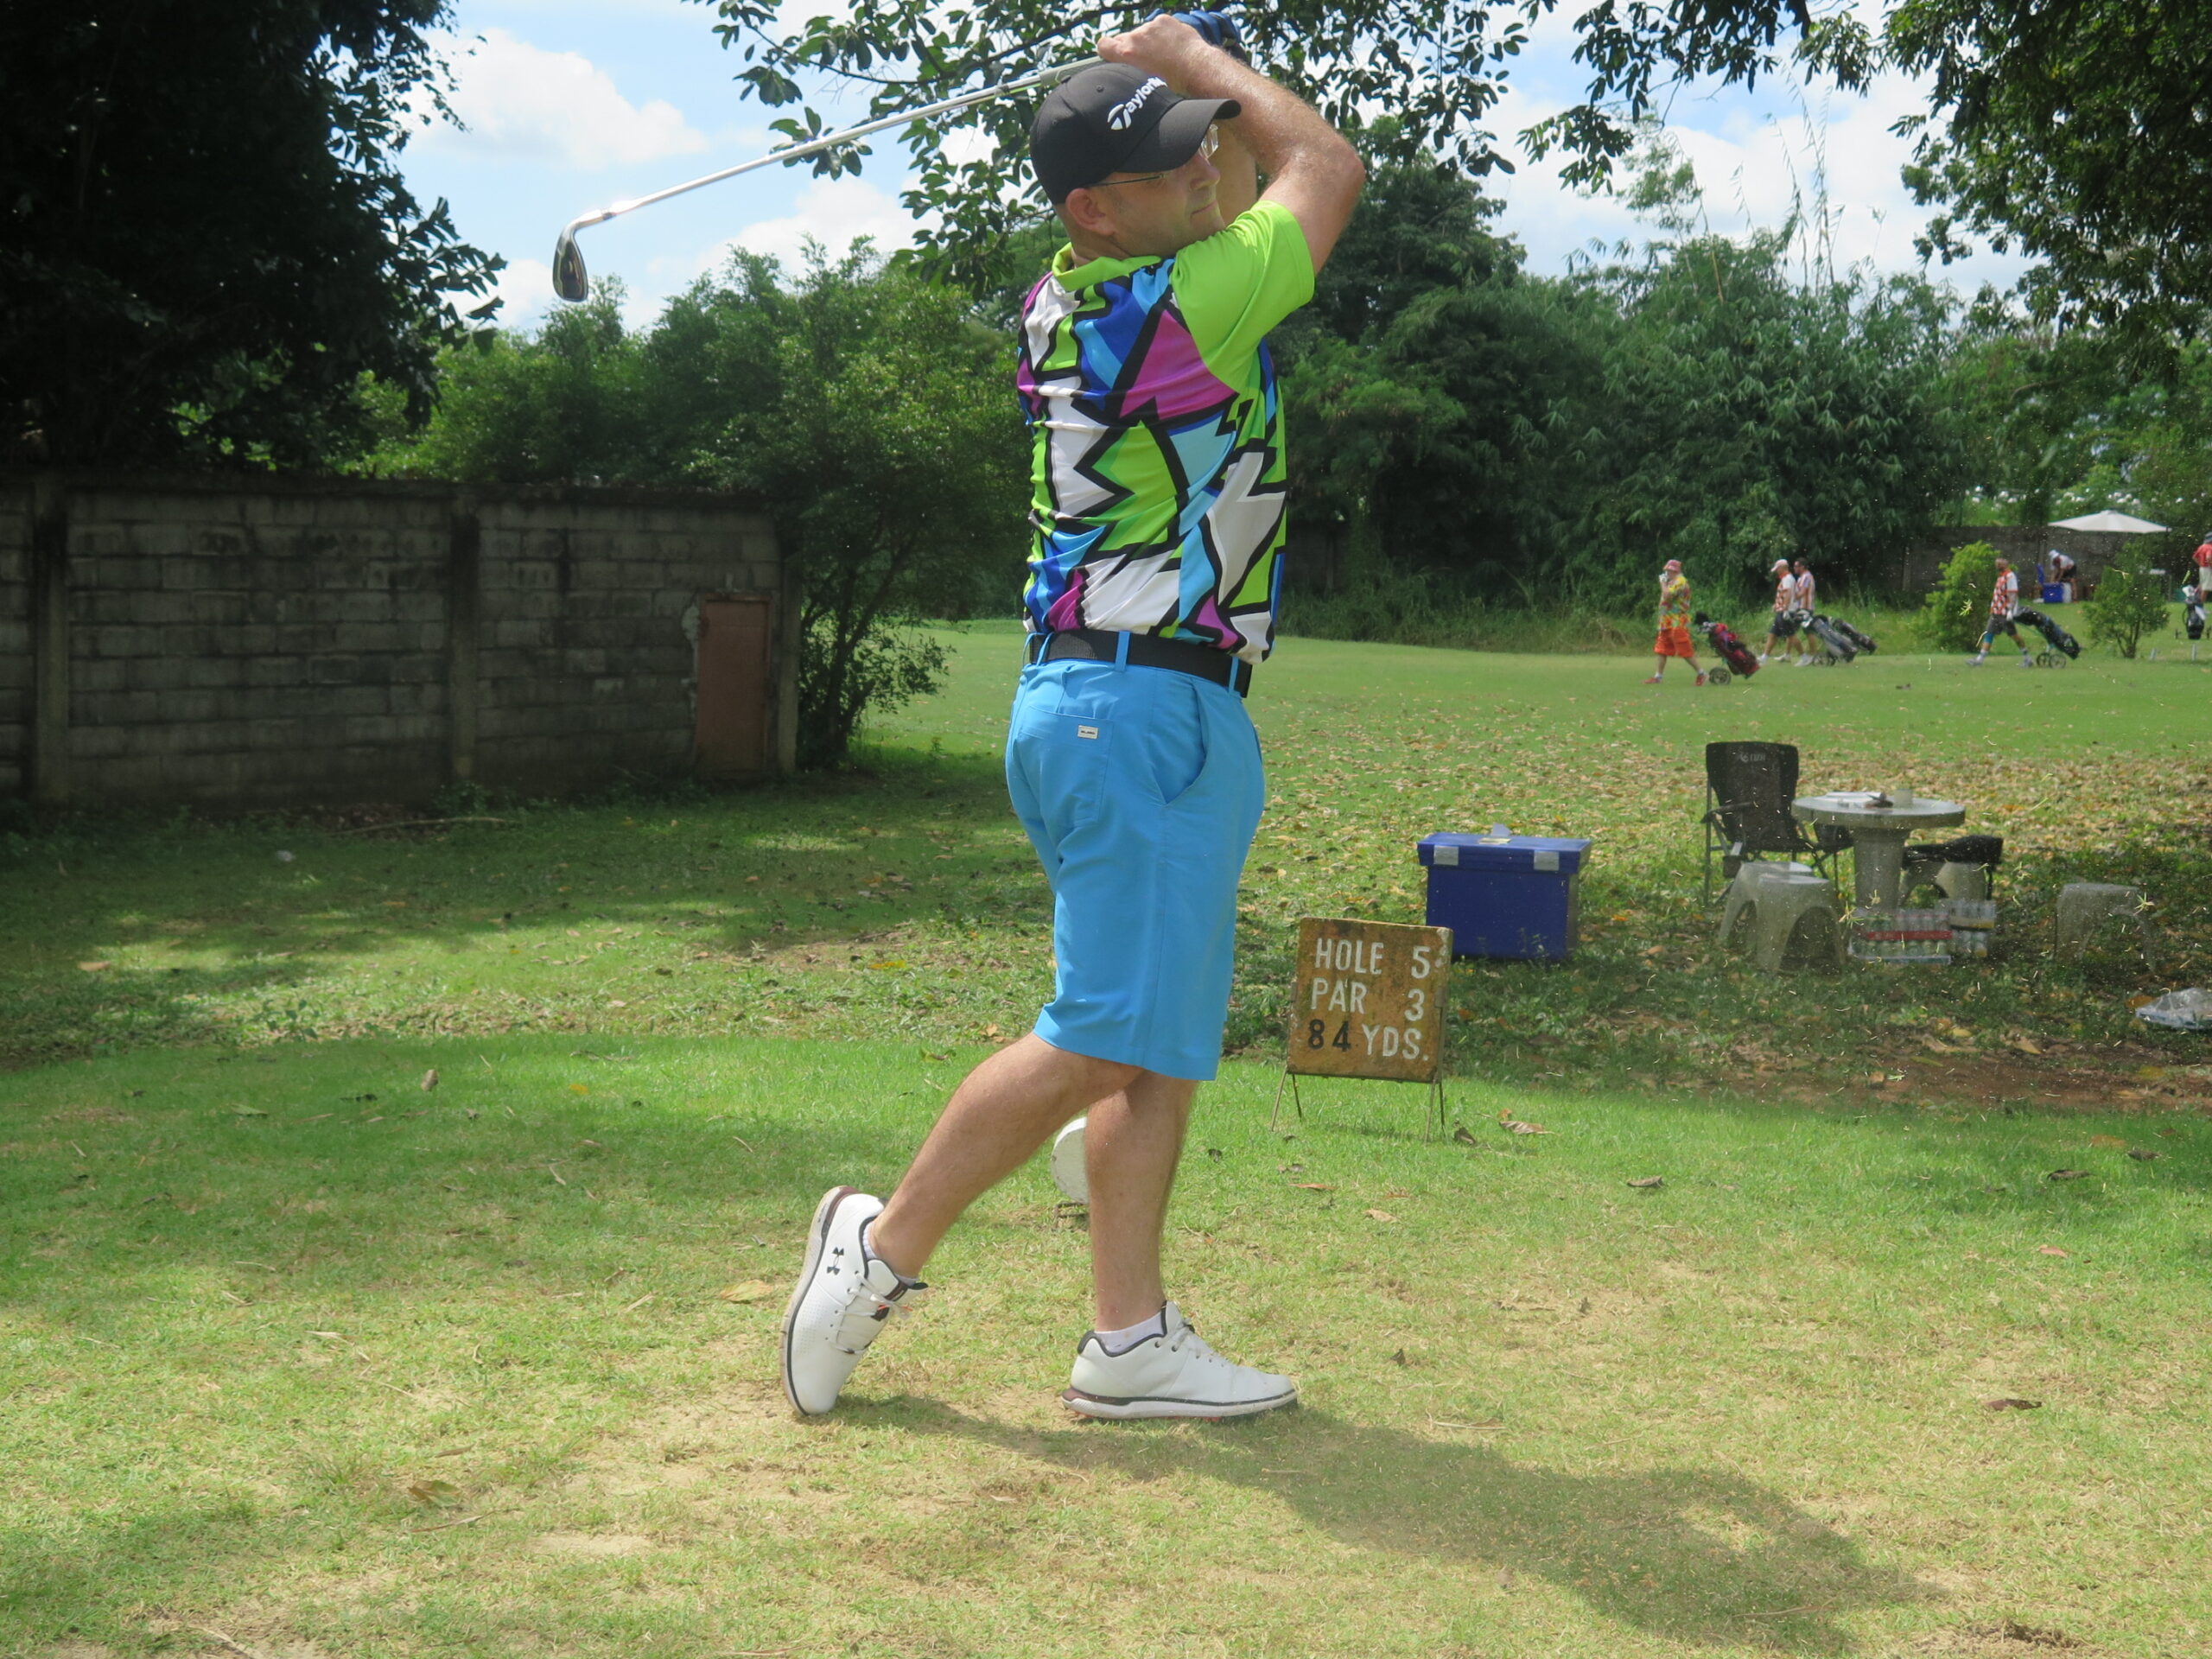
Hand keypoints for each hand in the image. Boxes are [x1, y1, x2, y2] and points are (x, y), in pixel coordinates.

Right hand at [1099, 13, 1234, 77]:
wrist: (1196, 68)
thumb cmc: (1172, 83)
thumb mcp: (1143, 82)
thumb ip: (1129, 70)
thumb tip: (1125, 69)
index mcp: (1126, 53)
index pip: (1103, 45)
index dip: (1108, 50)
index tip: (1114, 55)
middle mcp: (1136, 37)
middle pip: (1124, 39)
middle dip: (1131, 48)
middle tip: (1145, 61)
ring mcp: (1150, 27)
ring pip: (1142, 34)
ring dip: (1149, 41)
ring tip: (1163, 55)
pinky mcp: (1164, 20)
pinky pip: (1157, 27)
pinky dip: (1162, 35)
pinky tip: (1171, 46)